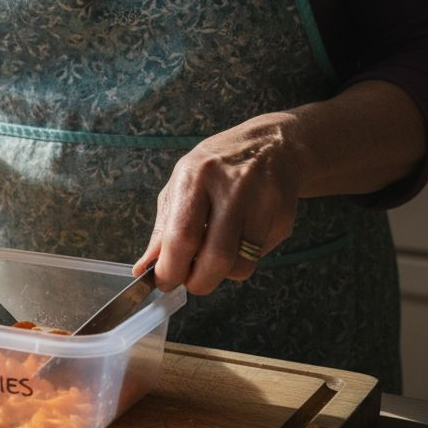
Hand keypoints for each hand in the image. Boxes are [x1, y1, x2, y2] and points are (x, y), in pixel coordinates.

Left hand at [133, 114, 304, 293]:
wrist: (270, 145)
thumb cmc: (214, 170)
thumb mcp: (180, 187)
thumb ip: (163, 229)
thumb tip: (144, 269)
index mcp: (196, 177)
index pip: (182, 236)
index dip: (171, 269)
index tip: (163, 282)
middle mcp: (232, 186)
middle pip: (216, 257)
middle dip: (199, 281)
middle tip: (190, 281)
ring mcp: (263, 201)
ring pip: (242, 264)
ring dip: (223, 274)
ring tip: (214, 257)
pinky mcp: (284, 216)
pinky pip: (260, 256)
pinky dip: (244, 259)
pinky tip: (239, 238)